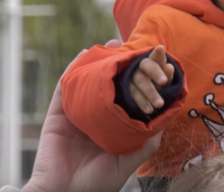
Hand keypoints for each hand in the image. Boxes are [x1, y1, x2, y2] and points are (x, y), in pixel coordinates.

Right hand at [21, 40, 162, 191]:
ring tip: (112, 45)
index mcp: (112, 128)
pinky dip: (72, 70)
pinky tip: (83, 55)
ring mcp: (76, 114)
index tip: (153, 66)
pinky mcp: (57, 115)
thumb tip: (165, 118)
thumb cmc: (97, 184)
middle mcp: (96, 118)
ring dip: (98, 62)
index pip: (128, 99)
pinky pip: (63, 88)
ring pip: (88, 83)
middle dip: (120, 66)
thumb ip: (145, 141)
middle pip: (109, 86)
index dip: (140, 81)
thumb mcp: (128, 161)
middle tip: (132, 46)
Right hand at [129, 45, 174, 113]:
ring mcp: (131, 78)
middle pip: (146, 70)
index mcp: (150, 61)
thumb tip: (169, 67)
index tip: (162, 52)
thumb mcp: (164, 76)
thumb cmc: (157, 80)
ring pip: (138, 85)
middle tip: (164, 83)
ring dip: (149, 94)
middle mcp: (139, 68)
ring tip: (160, 105)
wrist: (144, 91)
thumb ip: (167, 73)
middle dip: (155, 76)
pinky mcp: (126, 89)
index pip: (154, 58)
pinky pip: (133, 96)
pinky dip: (142, 103)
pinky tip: (149, 110)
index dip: (157, 55)